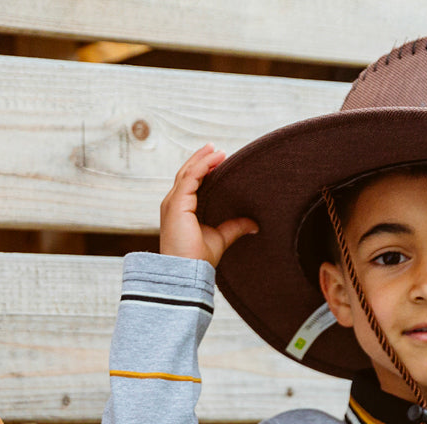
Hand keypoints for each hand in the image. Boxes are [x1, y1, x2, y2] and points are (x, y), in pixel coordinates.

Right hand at [160, 144, 257, 265]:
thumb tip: (254, 224)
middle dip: (200, 159)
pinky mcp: (176, 204)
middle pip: (186, 173)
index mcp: (180, 210)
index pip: (189, 183)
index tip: (217, 159)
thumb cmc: (197, 259)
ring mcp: (173, 203)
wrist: (188, 271)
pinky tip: (215, 159)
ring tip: (217, 149)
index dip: (202, 169)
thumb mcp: (220, 238)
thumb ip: (234, 227)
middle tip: (215, 148)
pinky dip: (202, 165)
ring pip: (187, 172)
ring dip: (202, 158)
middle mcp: (173, 204)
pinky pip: (190, 177)